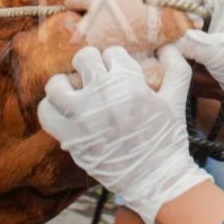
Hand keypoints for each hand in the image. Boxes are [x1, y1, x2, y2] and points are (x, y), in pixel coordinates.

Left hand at [38, 45, 209, 223]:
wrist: (155, 177)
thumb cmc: (167, 138)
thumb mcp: (177, 99)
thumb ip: (176, 67)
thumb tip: (167, 45)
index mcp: (128, 83)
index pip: (112, 53)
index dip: (117, 62)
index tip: (120, 74)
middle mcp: (101, 96)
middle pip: (83, 58)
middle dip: (91, 64)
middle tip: (97, 78)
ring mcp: (81, 117)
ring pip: (56, 83)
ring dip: (65, 83)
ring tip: (75, 90)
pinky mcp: (68, 137)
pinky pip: (45, 112)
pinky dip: (51, 107)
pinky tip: (64, 110)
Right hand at [156, 0, 223, 98]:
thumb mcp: (213, 53)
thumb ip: (186, 41)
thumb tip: (160, 36)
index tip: (155, 10)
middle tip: (152, 9)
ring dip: (176, 2)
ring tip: (160, 16)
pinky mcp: (222, 12)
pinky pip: (198, 3)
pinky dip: (183, 10)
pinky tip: (172, 23)